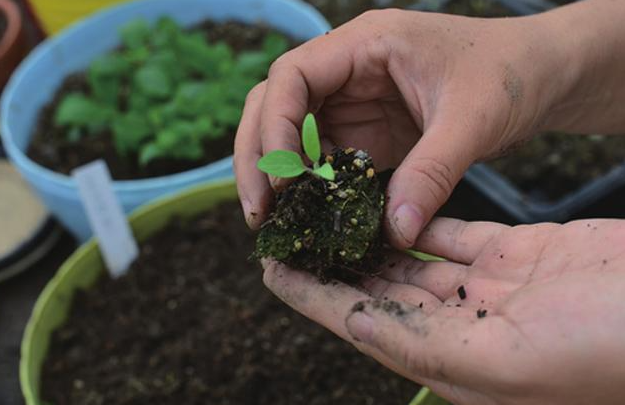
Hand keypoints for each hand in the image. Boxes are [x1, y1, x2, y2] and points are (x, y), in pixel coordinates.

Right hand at [234, 9, 566, 247]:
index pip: (291, 76)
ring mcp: (354, 101)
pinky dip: (311, 185)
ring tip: (273, 221)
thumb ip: (431, 174)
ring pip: (290, 132)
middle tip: (258, 212)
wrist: (540, 76)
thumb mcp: (472, 121)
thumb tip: (394, 232)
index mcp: (365, 45)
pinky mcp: (366, 130)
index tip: (283, 179)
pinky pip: (323, 156)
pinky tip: (310, 214)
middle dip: (259, 156)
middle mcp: (348, 69)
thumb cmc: (510, 75)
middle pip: (274, 104)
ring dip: (276, 175)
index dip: (275, 126)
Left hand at [262, 218, 624, 404]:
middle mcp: (461, 327)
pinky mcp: (513, 256)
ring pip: (411, 259)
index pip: (362, 322)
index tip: (272, 270)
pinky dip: (420, 218)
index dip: (313, 297)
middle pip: (379, 289)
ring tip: (330, 211)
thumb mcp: (508, 363)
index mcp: (451, 360)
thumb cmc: (602, 355)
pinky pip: (453, 234)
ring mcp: (487, 290)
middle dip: (334, 262)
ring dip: (369, 238)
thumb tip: (355, 325)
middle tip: (294, 231)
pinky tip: (391, 202)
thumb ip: (424, 344)